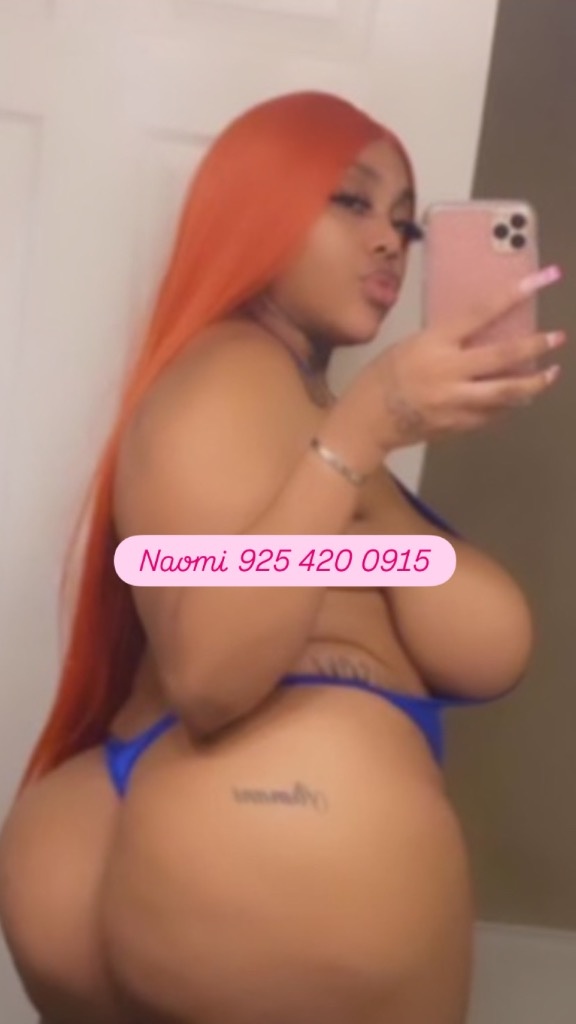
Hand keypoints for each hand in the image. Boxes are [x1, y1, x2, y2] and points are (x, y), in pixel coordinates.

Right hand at [343, 264, 564, 454]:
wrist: (366, 422)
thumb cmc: (381, 378)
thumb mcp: (410, 347)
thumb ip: (445, 342)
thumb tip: (479, 335)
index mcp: (434, 344)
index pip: (480, 313)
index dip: (513, 295)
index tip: (542, 280)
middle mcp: (448, 372)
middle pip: (503, 356)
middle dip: (535, 346)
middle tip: (557, 338)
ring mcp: (455, 402)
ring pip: (507, 392)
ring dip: (533, 383)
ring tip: (550, 374)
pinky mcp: (458, 425)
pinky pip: (493, 415)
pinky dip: (508, 405)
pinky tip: (519, 398)